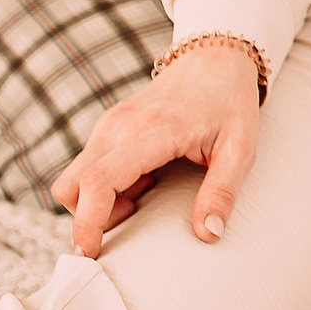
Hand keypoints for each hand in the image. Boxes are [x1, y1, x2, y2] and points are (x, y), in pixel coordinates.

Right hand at [49, 44, 260, 255]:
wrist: (216, 56)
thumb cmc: (230, 102)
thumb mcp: (240, 148)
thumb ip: (222, 191)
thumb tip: (208, 234)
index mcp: (151, 132)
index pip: (97, 182)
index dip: (86, 223)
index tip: (90, 253)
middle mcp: (118, 126)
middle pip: (70, 186)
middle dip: (88, 218)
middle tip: (133, 221)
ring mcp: (109, 123)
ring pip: (74, 178)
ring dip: (98, 201)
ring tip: (146, 196)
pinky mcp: (109, 125)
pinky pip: (88, 166)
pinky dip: (105, 185)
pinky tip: (144, 180)